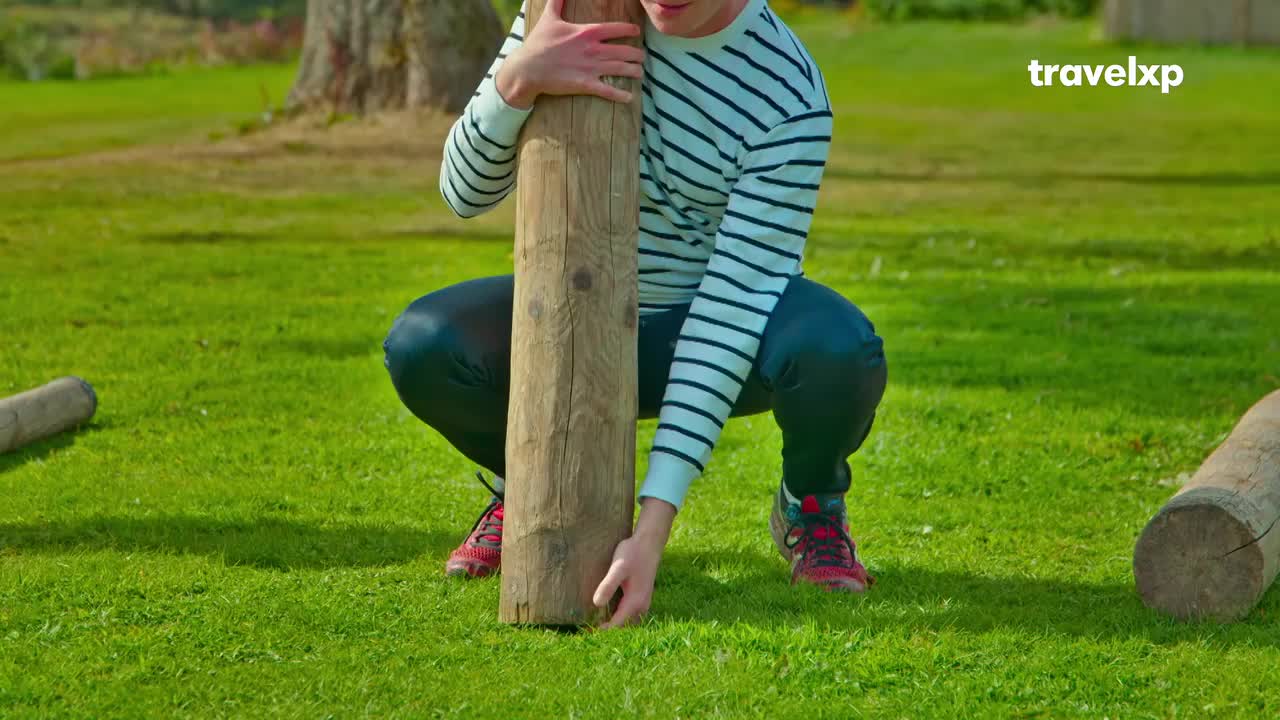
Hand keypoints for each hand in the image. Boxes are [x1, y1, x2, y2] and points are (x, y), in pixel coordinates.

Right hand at [496, 0, 644, 108]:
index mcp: (586, 33)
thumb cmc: (538, 43)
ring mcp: (590, 68)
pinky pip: (607, 90)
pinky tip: (629, 97)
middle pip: (623, 51)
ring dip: (634, 71)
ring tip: (640, 72)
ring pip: (620, 69)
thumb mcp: (549, 18)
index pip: (615, 28)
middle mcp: (592, 49)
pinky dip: (620, 94)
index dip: (629, 30)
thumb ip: (557, 2)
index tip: (636, 32)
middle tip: (642, 57)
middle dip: (636, 54)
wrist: (527, 68)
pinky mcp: (585, 84)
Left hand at [592, 496, 676, 628]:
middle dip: (607, 630)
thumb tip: (596, 604)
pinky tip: (606, 610)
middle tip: (587, 630)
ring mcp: (643, 603)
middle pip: (623, 627)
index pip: (616, 625)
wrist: (649, 543)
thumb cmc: (633, 554)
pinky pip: (629, 614)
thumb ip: (608, 585)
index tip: (586, 632)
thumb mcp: (618, 568)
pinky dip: (618, 616)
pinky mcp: (641, 597)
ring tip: (594, 622)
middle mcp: (641, 606)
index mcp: (635, 602)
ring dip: (613, 624)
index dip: (602, 631)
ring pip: (627, 621)